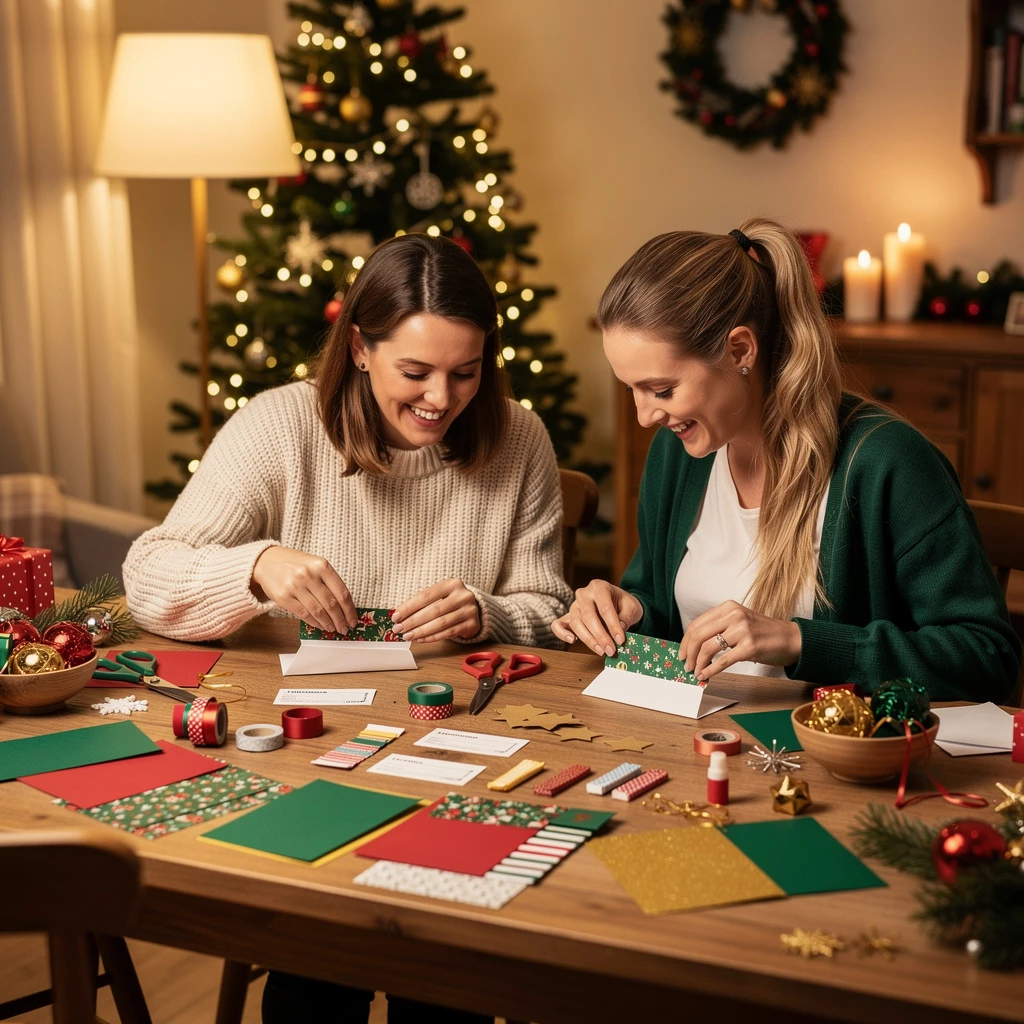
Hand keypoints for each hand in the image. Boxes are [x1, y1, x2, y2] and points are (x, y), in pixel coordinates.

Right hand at [251, 546, 357, 633]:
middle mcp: (309, 575)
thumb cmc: (295, 564)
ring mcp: (295, 586)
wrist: (266, 561)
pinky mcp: (284, 598)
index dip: (350, 610)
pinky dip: (314, 623)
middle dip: (341, 619)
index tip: (353, 620)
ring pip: (318, 611)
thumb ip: (329, 582)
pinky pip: (303, 614)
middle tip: (345, 628)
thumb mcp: (315, 565)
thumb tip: (344, 606)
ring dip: (328, 623)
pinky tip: (320, 625)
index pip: (342, 592)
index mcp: (321, 565)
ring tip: (333, 628)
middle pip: (331, 604)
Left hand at [393, 579, 480, 641]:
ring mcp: (469, 610)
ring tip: (408, 635)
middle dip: (413, 621)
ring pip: (440, 623)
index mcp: (452, 584)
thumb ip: (422, 603)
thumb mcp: (439, 596)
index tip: (396, 616)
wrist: (473, 610)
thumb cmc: (450, 602)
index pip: (426, 596)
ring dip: (421, 631)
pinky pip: (448, 632)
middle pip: (433, 610)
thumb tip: (399, 616)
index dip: (409, 607)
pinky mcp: (472, 624)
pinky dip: (432, 637)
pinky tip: (421, 639)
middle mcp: (462, 595)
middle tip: (399, 629)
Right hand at [550, 580, 642, 655]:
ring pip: (576, 623)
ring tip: (601, 650)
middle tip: (610, 650)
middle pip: (589, 617)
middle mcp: (584, 594)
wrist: (617, 602)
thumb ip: (626, 617)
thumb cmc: (623, 604)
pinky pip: (558, 624)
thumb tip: (620, 629)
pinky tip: (572, 641)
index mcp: (599, 587)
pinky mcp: (568, 616)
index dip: (613, 626)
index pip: (604, 608)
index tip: (620, 640)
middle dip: (600, 636)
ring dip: (588, 639)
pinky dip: (561, 633)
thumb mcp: (631, 606)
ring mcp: (574, 605)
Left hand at [682, 600, 801, 680]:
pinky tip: (705, 675)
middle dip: (688, 653)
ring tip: (696, 672)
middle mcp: (734, 615)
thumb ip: (719, 628)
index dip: (685, 641)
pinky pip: (723, 660)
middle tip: (686, 665)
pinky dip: (710, 669)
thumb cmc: (763, 633)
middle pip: (698, 635)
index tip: (681, 654)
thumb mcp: (739, 622)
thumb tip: (694, 647)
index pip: (697, 624)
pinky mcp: (750, 647)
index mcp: (728, 607)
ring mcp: (743, 631)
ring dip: (698, 663)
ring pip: (708, 648)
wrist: (791, 639)